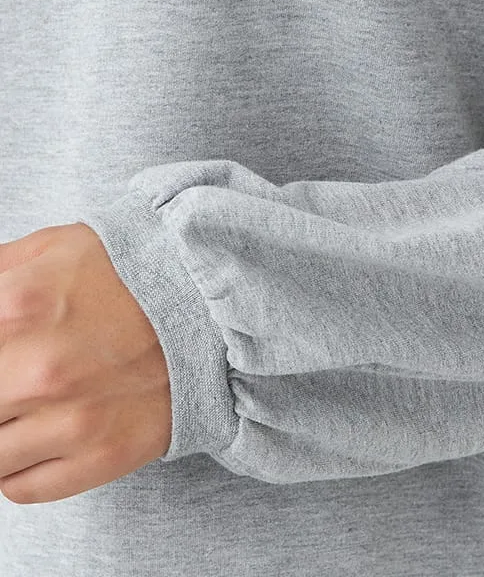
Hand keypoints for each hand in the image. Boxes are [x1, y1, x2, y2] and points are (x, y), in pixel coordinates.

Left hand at [0, 223, 171, 503]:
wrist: (212, 304)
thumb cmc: (131, 272)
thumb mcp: (53, 247)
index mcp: (16, 307)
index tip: (0, 354)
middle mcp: (39, 370)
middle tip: (14, 378)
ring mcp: (71, 419)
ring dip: (1, 430)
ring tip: (22, 406)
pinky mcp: (100, 457)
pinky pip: (20, 487)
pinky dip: (16, 467)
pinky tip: (40, 432)